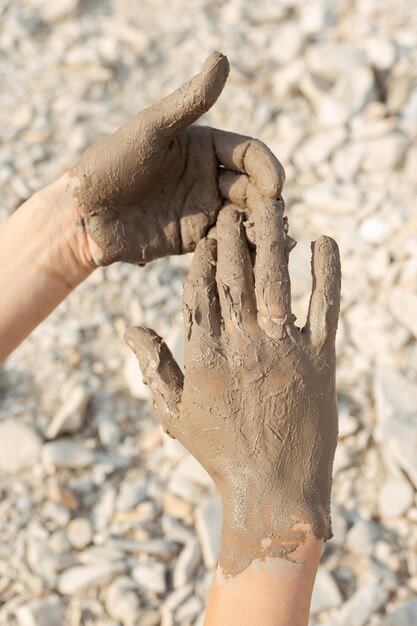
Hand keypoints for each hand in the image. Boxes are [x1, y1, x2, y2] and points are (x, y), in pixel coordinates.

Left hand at [68, 52, 284, 265]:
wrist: (85, 213)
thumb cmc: (113, 163)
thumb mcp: (152, 128)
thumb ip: (190, 100)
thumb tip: (222, 58)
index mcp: (205, 147)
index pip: (250, 154)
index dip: (267, 169)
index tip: (275, 187)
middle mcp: (209, 177)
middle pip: (254, 189)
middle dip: (269, 204)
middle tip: (277, 221)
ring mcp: (203, 208)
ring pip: (246, 217)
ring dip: (262, 228)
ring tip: (275, 242)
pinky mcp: (195, 238)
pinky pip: (228, 243)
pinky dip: (245, 249)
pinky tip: (259, 258)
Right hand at [125, 197, 340, 576]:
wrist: (274, 490)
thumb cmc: (220, 453)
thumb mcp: (175, 414)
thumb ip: (153, 367)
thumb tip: (129, 328)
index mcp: (204, 354)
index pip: (199, 289)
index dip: (203, 257)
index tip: (207, 237)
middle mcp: (242, 343)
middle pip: (235, 274)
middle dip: (232, 237)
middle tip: (233, 212)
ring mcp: (283, 349)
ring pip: (276, 278)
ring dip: (273, 237)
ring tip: (272, 206)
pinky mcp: (321, 359)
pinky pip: (326, 306)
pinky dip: (327, 271)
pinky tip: (324, 241)